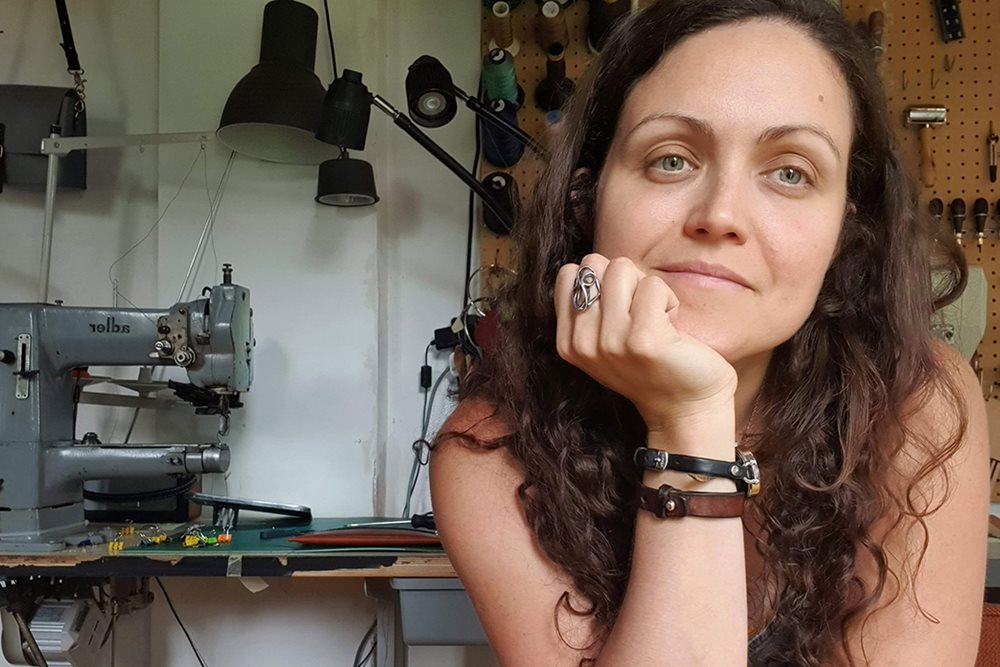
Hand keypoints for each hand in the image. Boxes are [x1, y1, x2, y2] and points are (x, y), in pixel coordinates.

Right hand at [554, 254, 737, 433]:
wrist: (685, 409)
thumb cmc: (651, 366)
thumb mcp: (604, 340)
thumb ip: (590, 306)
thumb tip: (590, 264)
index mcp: (568, 342)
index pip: (569, 273)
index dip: (600, 280)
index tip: (619, 310)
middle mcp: (582, 343)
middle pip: (594, 263)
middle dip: (624, 280)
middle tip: (640, 314)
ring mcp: (610, 342)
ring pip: (622, 268)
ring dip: (647, 288)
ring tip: (656, 320)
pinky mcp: (643, 340)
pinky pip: (653, 286)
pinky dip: (669, 300)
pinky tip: (671, 329)